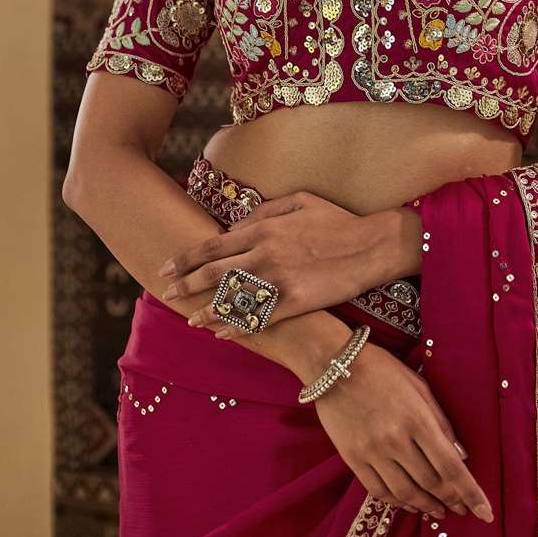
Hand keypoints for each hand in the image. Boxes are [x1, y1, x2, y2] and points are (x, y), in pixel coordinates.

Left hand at [157, 191, 376, 329]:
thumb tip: (233, 227)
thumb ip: (263, 212)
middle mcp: (265, 255)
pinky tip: (223, 334)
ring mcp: (279, 281)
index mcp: (263, 229)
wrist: (371, 245)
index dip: (185, 258)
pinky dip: (237, 329)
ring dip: (207, 313)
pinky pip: (258, 320)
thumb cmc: (336, 220)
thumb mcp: (298, 201)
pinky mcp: (295, 303)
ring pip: (231, 301)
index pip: (212, 246)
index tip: (167, 268)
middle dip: (186, 286)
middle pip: (213, 274)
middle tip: (167, 295)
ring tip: (191, 321)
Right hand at [314, 341, 493, 523]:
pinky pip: (378, 490)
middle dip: (451, 499)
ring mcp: (372, 451)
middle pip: (431, 483)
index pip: (451, 466)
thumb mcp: (419, 385)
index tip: (485, 512)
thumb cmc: (382, 369)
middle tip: (462, 508)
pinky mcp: (353, 458)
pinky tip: (410, 503)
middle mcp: (396, 440)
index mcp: (417, 419)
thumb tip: (461, 454)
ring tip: (439, 511)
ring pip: (406, 493)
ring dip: (427, 506)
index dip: (471, 493)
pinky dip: (397, 502)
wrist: (334, 364)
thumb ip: (441, 421)